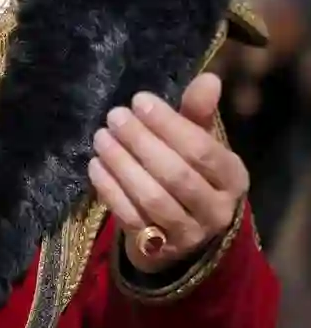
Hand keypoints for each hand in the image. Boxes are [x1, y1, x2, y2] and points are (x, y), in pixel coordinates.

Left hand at [88, 73, 248, 273]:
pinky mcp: (158, 249)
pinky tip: (95, 164)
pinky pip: (131, 217)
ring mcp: (188, 234)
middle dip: (140, 141)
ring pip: (153, 198)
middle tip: (114, 116)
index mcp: (232, 177)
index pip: (202, 150)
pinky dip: (110, 189)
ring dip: (122, 164)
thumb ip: (198, 111)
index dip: (168, 124)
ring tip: (101, 137)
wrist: (182, 230)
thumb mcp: (198, 140)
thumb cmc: (190, 171)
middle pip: (176, 174)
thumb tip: (209, 78)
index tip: (139, 100)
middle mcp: (216, 209)